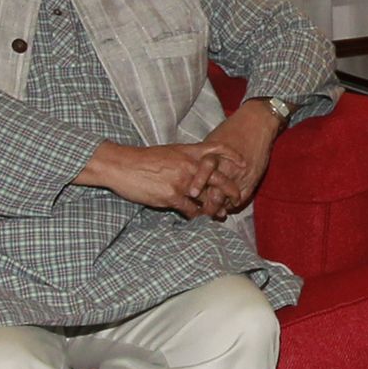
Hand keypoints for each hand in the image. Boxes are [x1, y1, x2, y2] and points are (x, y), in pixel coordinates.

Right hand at [74, 140, 244, 217]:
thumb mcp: (170, 152)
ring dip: (215, 208)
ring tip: (220, 214)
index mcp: (189, 152)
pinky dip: (197, 216)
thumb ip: (187, 157)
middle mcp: (189, 166)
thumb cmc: (145, 159)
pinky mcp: (172, 197)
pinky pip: (191, 210)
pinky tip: (198, 218)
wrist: (123, 166)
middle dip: (231, 191)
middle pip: (219, 179)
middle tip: (237, 199)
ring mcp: (182, 182)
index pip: (218, 150)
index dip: (233, 155)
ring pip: (207, 198)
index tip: (244, 163)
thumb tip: (198, 164)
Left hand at [199, 99, 284, 208]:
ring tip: (215, 213)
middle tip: (202, 212)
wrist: (256, 123)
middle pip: (215, 193)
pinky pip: (243, 197)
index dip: (195, 190)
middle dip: (208, 206)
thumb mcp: (212, 141)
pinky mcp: (253, 178)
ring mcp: (242, 175)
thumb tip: (190, 170)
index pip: (201, 178)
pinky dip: (235, 204)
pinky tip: (229, 206)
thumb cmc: (232, 130)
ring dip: (222, 208)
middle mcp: (228, 168)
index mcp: (214, 157)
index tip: (189, 197)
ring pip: (229, 199)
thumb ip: (202, 157)